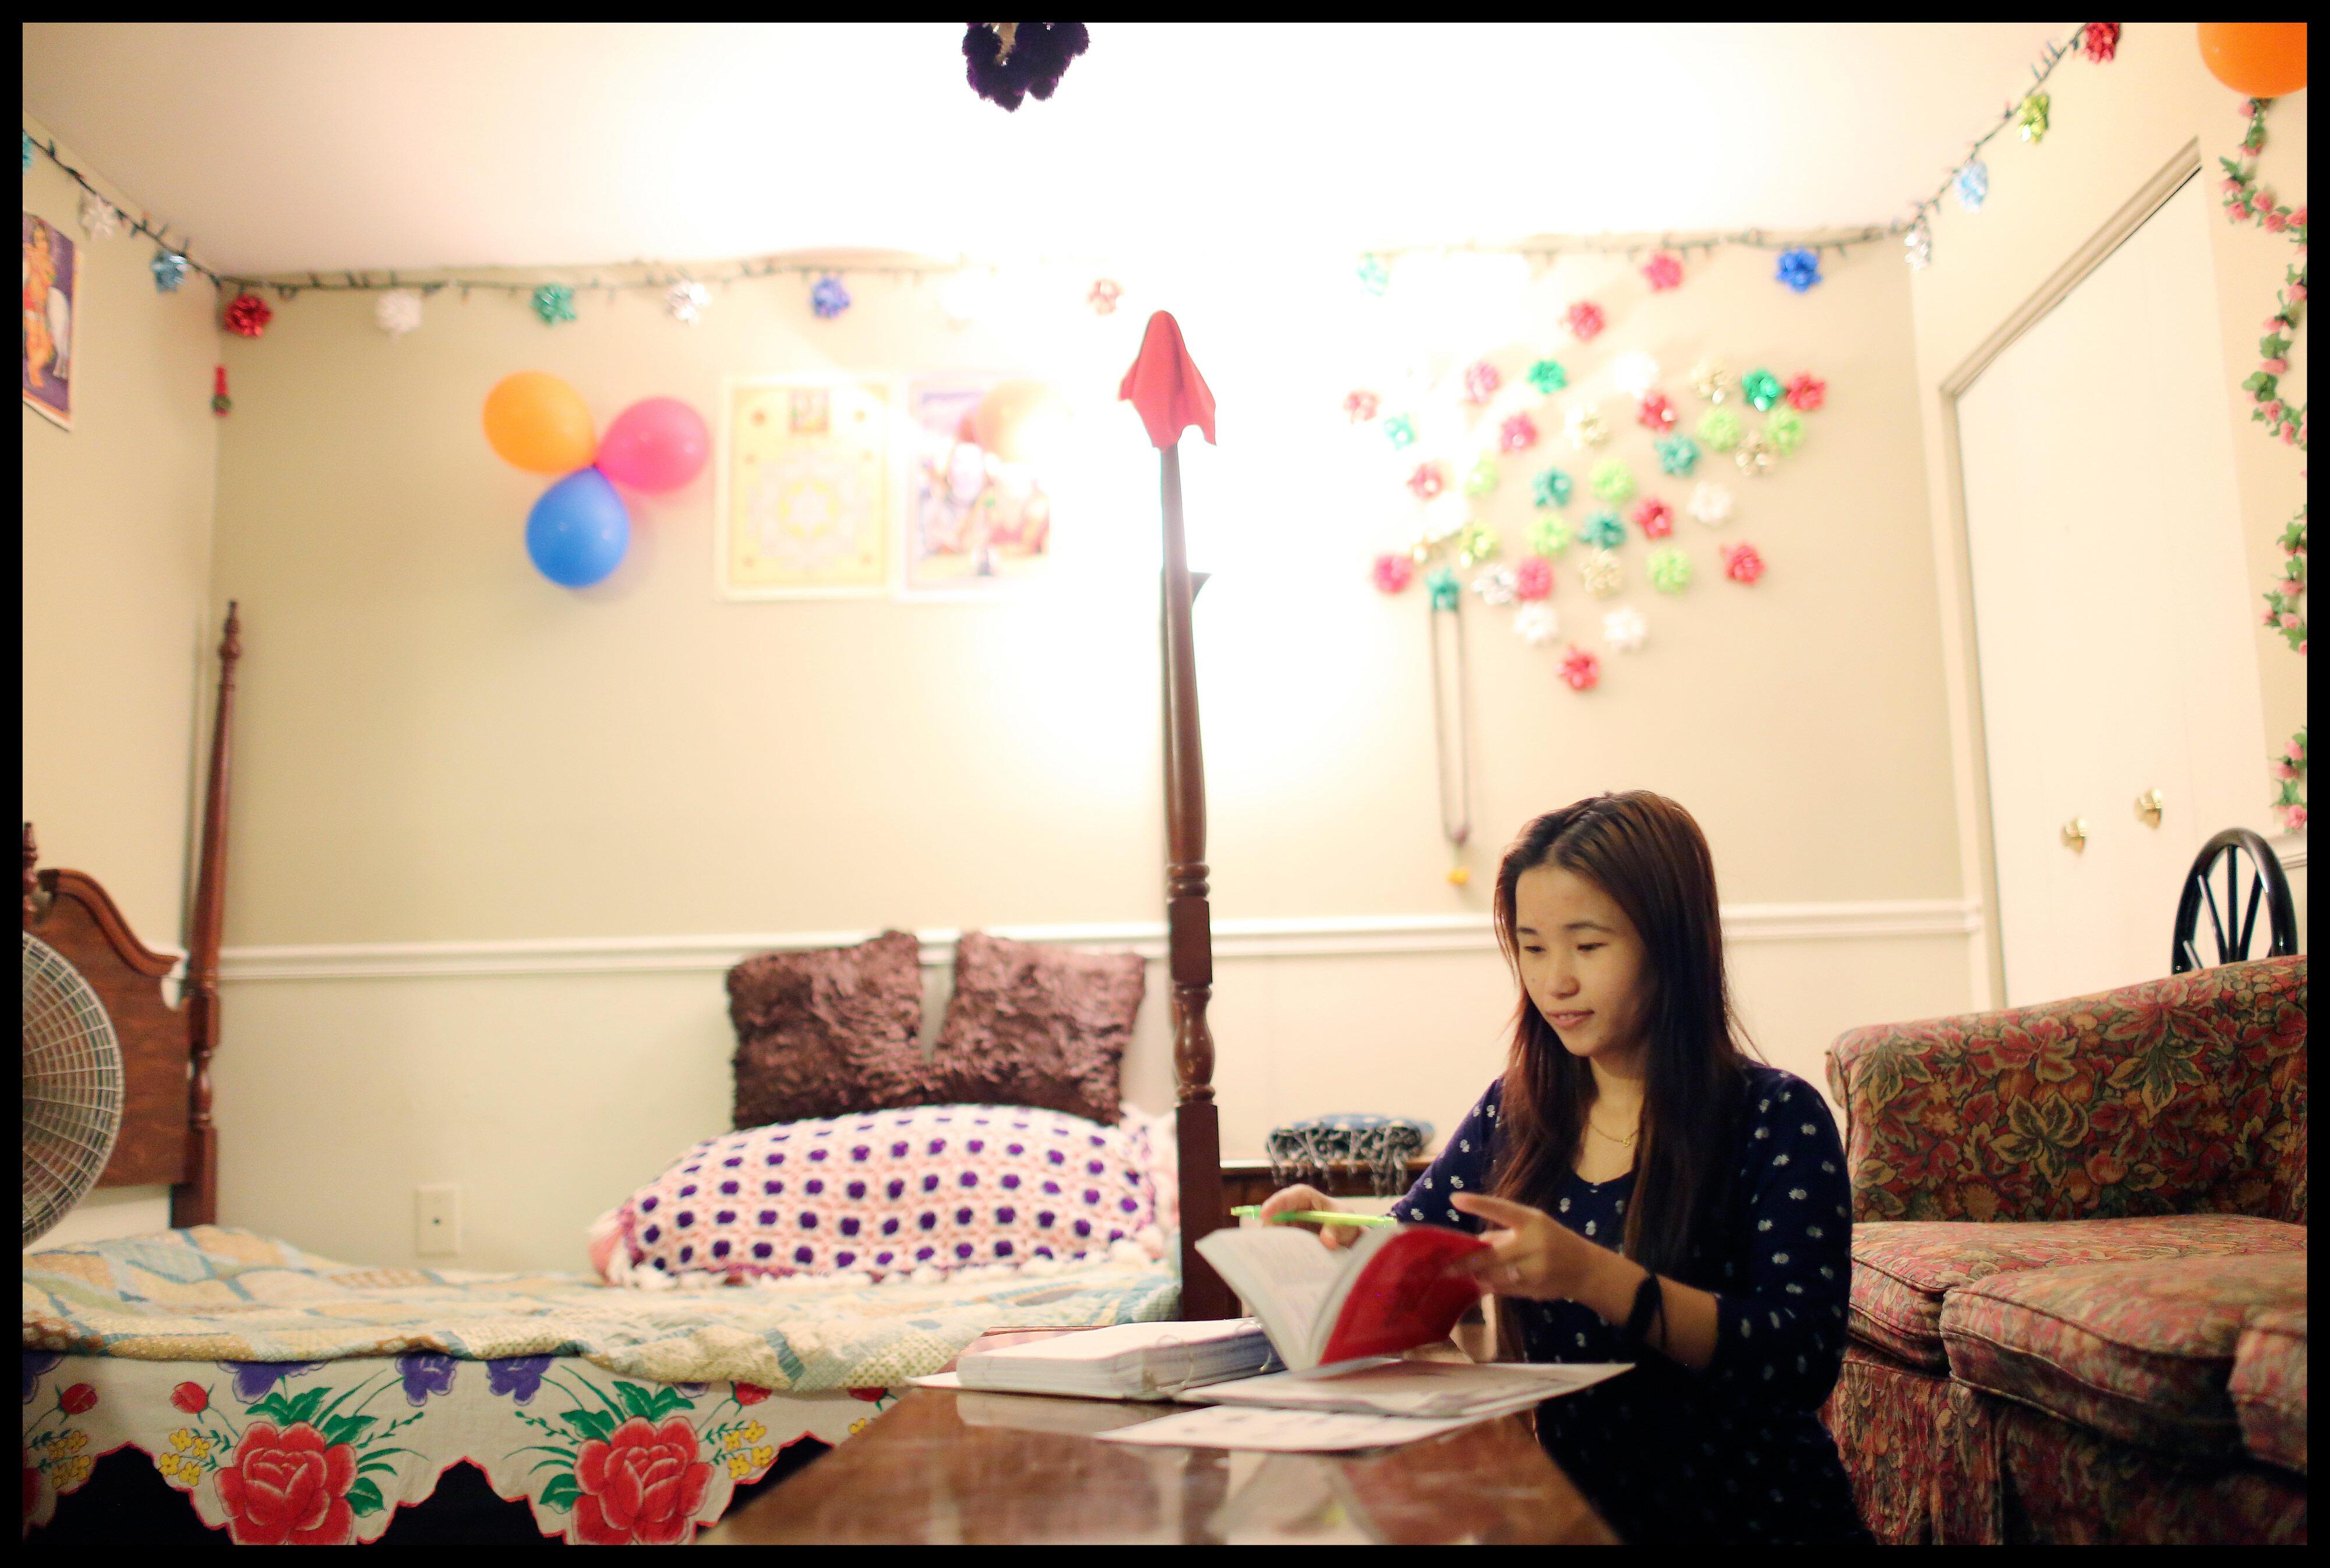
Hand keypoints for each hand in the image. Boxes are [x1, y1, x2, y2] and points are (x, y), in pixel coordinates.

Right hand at [1256, 1184, 1359, 1249]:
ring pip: (1275, 1232)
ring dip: (1276, 1243)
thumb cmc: (1342, 1220)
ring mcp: (1288, 1223)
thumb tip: (1328, 1242)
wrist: (1344, 1235)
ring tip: (1281, 1256)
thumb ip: (1335, 1230)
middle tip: (1272, 1245)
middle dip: (1272, 1229)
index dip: (1274, 1205)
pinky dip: (1281, 1250)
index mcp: (1304, 1196)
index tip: (1264, 1215)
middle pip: (1274, 1216)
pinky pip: (1280, 1242)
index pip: (1286, 1198)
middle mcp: (1291, 1208)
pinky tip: (1285, 1260)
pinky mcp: (1288, 1236)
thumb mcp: (1342, 1221)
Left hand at [1449, 1192, 1623, 1301]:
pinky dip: (1489, 1286)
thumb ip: (1503, 1233)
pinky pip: (1503, 1289)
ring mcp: (1535, 1269)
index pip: (1502, 1209)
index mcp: (1533, 1222)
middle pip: (1491, 1255)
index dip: (1478, 1204)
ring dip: (1475, 1276)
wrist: (1586, 1270)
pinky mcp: (1534, 1289)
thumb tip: (1472, 1244)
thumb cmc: (1554, 1241)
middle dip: (1464, 1262)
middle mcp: (1534, 1244)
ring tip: (1458, 1274)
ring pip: (1494, 1276)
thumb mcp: (1533, 1227)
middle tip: (1443, 1266)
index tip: (1454, 1199)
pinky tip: (1479, 1284)